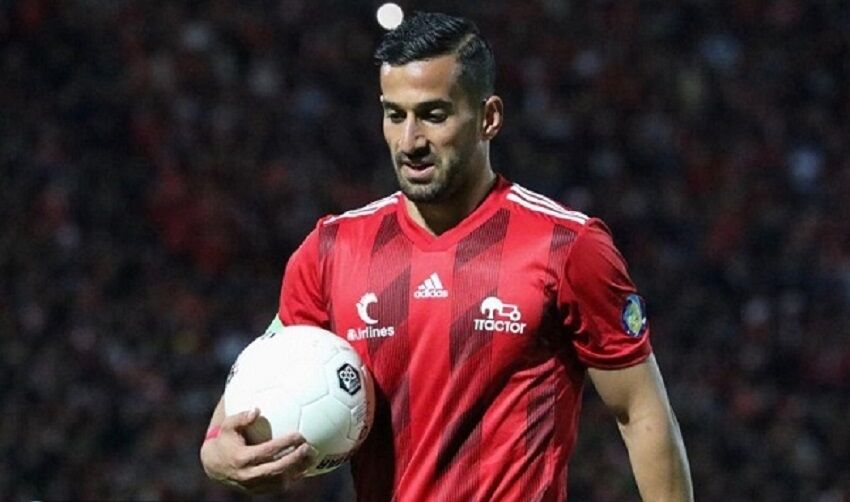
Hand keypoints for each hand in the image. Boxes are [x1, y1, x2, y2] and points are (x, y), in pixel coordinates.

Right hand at [200, 408, 317, 493]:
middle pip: (276, 469)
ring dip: (298, 470)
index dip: (283, 444)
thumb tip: (257, 409)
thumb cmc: (225, 440)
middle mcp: (248, 475)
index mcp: (241, 459)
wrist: (214, 466)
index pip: (266, 452)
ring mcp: (253, 485)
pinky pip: (278, 486)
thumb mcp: (228, 426)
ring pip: (280, 481)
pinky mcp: (258, 491)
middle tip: (309, 448)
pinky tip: (305, 466)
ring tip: (312, 457)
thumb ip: (241, 417)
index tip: (298, 435)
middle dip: (295, 460)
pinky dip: (293, 477)